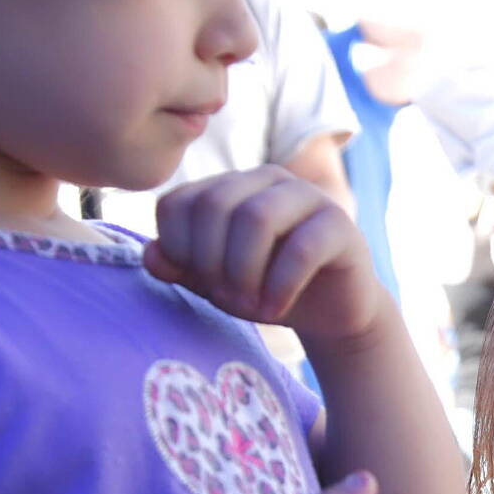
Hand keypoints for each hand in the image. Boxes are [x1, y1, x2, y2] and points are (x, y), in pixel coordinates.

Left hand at [147, 167, 387, 346]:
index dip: (178, 248)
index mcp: (230, 185)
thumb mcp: (214, 283)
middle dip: (211, 261)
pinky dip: (279, 286)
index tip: (198, 282)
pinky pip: (301, 248)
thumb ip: (180, 266)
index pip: (179, 202)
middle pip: (216, 205)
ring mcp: (308, 197)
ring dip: (244, 272)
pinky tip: (274, 309)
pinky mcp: (341, 226)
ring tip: (251, 307)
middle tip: (225, 299)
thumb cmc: (267, 290)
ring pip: (257, 218)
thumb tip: (152, 254)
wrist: (332, 313)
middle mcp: (267, 179)